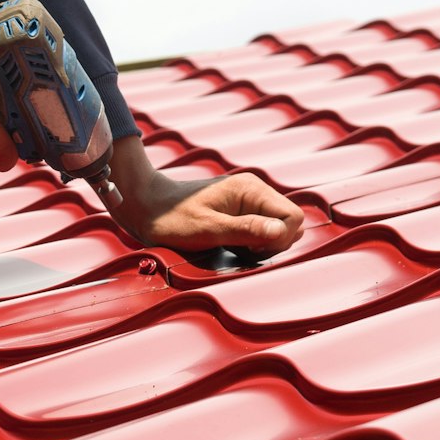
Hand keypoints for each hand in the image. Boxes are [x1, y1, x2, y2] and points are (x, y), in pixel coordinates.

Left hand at [105, 138, 304, 253]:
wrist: (146, 206)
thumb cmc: (172, 218)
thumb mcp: (207, 229)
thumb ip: (245, 230)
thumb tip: (280, 232)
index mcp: (251, 190)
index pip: (292, 217)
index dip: (279, 239)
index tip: (251, 249)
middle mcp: (255, 192)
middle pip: (289, 224)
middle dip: (273, 243)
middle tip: (242, 250)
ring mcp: (249, 201)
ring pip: (278, 228)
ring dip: (264, 245)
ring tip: (236, 248)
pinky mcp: (241, 212)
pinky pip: (263, 230)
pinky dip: (254, 243)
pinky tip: (235, 246)